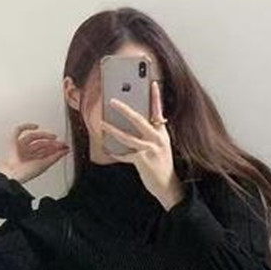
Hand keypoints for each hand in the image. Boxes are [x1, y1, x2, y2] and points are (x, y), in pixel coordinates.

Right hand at [0, 123, 70, 183]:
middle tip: (61, 142)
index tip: (65, 146)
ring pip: (34, 137)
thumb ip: (56, 157)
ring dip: (44, 135)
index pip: (46, 151)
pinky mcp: (14, 141)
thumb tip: (66, 150)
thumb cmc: (25, 172)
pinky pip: (18, 131)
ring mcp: (21, 146)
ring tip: (54, 136)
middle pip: (41, 144)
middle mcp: (27, 153)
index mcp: (33, 160)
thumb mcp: (45, 164)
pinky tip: (35, 126)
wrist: (15, 172)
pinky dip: (26, 127)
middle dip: (52, 143)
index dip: (56, 148)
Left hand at [99, 81, 183, 209]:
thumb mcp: (161, 146)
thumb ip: (151, 134)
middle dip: (124, 109)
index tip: (152, 83)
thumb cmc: (162, 165)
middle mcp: (157, 139)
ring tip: (102, 124)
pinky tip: (108, 149)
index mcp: (162, 133)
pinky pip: (125, 154)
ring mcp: (150, 150)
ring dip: (113, 130)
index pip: (159, 111)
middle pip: (138, 120)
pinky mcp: (142, 161)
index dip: (155, 96)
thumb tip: (135, 124)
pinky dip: (116, 153)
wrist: (168, 186)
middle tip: (112, 101)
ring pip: (127, 137)